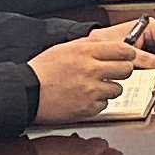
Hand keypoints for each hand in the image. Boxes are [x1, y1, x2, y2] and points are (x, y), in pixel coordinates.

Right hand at [28, 25, 151, 123]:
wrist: (27, 92)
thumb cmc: (42, 70)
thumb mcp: (65, 48)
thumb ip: (88, 46)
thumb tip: (107, 45)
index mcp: (86, 52)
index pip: (123, 50)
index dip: (127, 54)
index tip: (126, 57)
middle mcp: (91, 70)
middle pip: (126, 69)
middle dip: (122, 71)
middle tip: (112, 73)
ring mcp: (91, 90)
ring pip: (117, 89)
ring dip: (109, 88)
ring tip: (93, 87)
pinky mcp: (88, 108)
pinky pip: (104, 105)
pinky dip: (97, 102)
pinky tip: (84, 98)